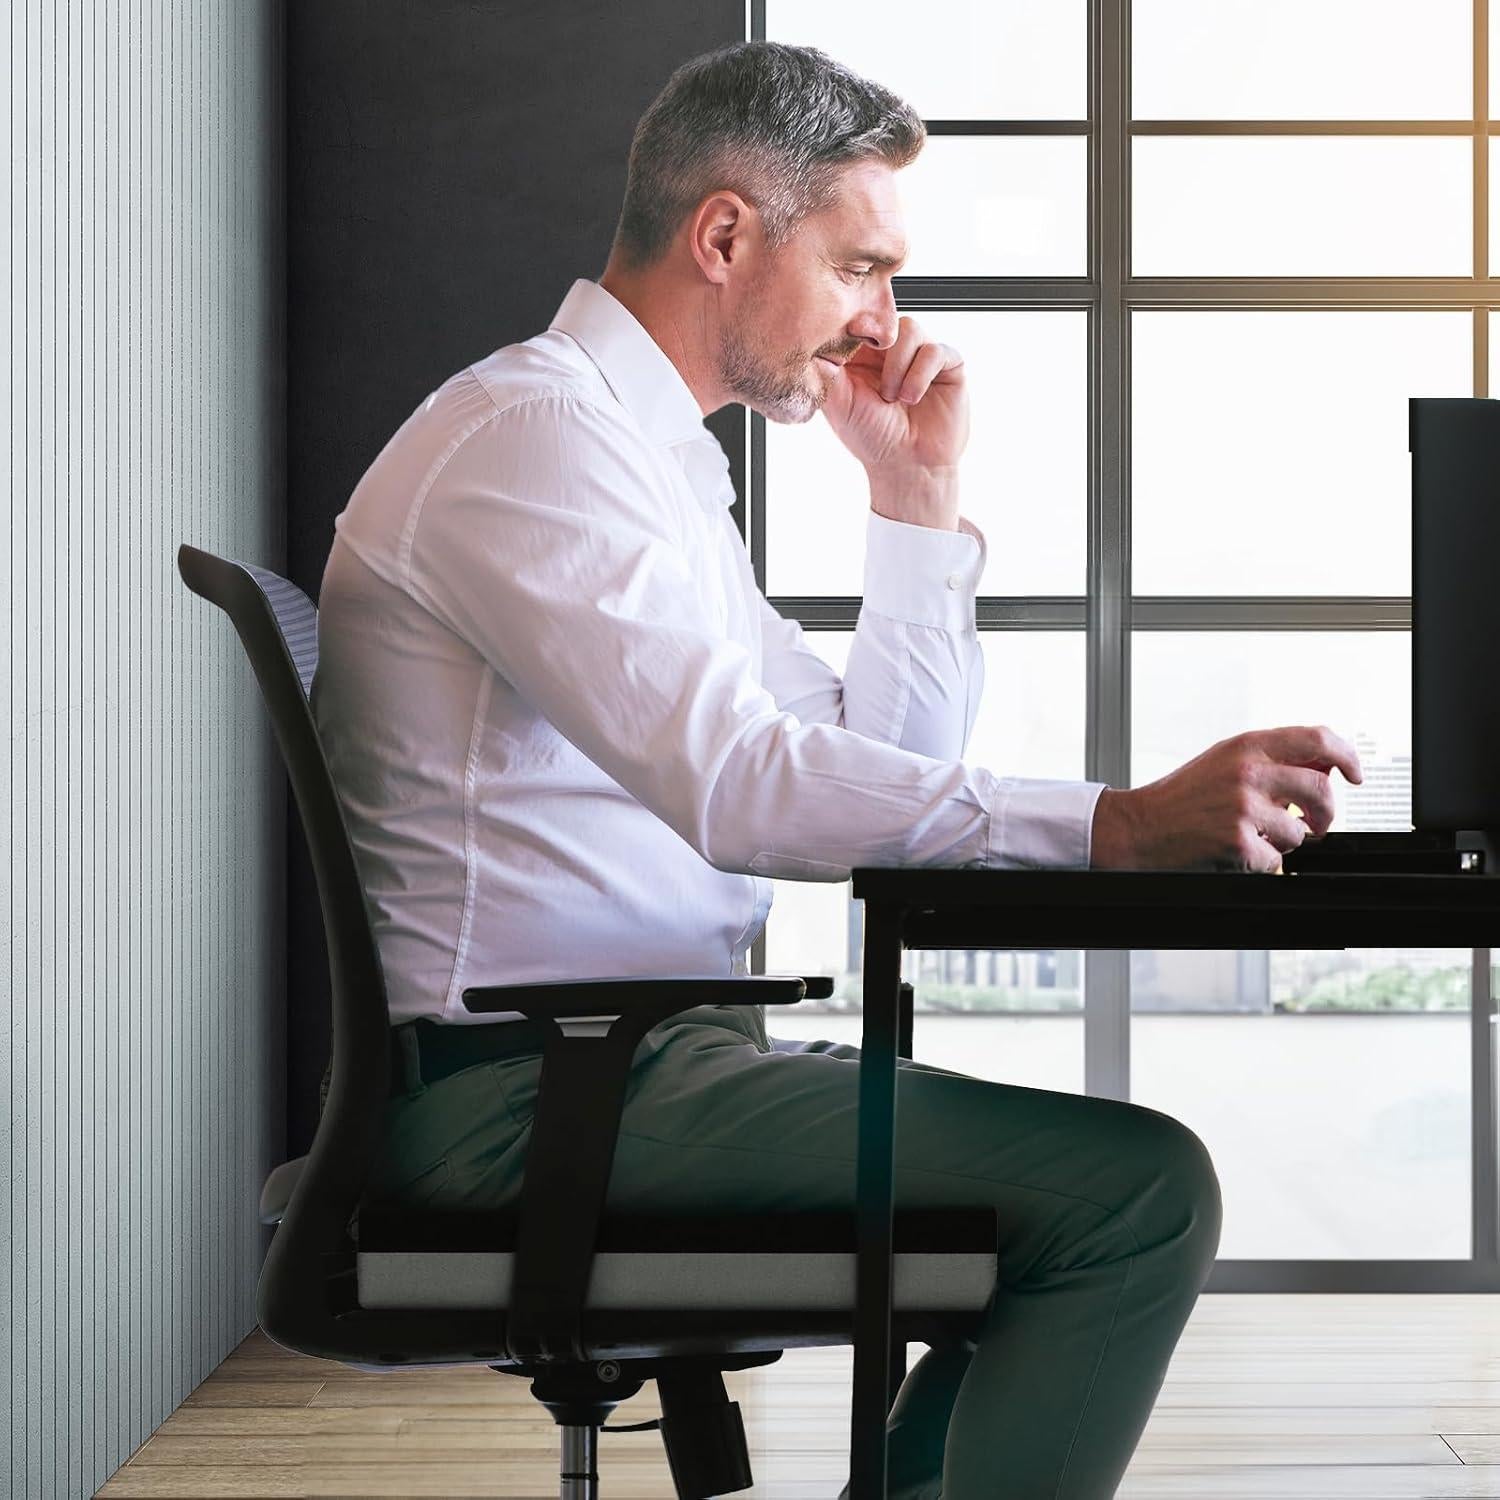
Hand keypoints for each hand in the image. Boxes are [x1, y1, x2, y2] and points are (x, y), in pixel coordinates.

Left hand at [818, 317, 968, 527]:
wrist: (907, 466)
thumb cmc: (873, 439)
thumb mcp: (839, 405)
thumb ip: (825, 374)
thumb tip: (810, 348)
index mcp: (864, 356)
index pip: (859, 322)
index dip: (854, 326)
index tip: (848, 339)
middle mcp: (892, 352)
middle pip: (886, 319)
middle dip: (878, 344)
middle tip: (872, 377)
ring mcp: (921, 356)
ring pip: (911, 329)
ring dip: (898, 364)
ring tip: (893, 397)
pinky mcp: (948, 365)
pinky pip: (936, 350)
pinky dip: (920, 374)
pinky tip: (911, 398)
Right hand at [1090, 725, 1364, 871]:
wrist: (1139, 827)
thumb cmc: (1181, 797)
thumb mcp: (1224, 761)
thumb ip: (1270, 759)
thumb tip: (1325, 767)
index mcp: (1247, 746)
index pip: (1318, 739)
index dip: (1347, 756)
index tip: (1353, 774)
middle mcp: (1248, 773)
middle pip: (1321, 790)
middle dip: (1325, 814)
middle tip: (1316, 823)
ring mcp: (1244, 808)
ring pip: (1301, 832)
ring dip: (1285, 842)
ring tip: (1255, 836)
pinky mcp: (1238, 843)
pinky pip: (1276, 859)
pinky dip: (1262, 861)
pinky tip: (1237, 850)